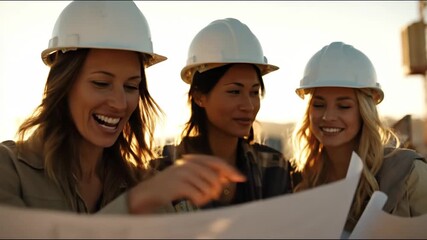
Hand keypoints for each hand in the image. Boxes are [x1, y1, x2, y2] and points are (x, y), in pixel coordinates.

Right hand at [128, 154, 245, 213]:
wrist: (147, 194)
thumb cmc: (170, 188)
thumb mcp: (188, 176)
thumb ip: (205, 174)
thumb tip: (227, 177)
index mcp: (191, 160)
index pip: (216, 162)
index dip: (230, 170)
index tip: (241, 178)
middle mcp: (187, 164)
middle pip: (215, 177)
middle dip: (215, 190)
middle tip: (206, 196)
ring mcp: (183, 173)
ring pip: (209, 187)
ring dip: (205, 197)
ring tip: (195, 199)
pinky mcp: (179, 185)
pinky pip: (200, 196)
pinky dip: (199, 201)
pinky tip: (192, 201)